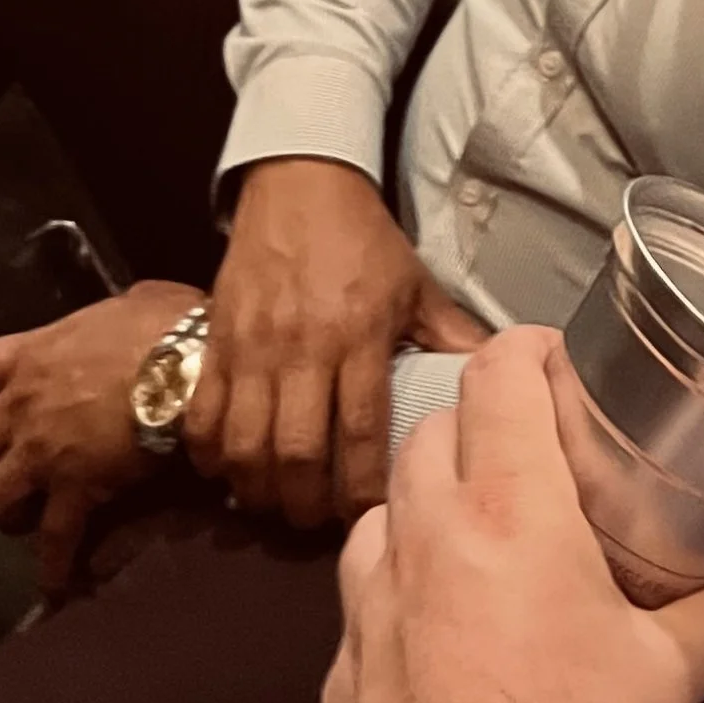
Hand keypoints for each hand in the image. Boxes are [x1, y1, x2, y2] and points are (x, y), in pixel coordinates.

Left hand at [0, 277, 198, 590]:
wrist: (189, 368)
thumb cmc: (166, 324)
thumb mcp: (133, 299)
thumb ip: (105, 318)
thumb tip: (123, 315)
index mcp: (32, 355)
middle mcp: (22, 408)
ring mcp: (43, 455)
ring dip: (4, 512)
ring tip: (26, 515)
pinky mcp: (75, 491)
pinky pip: (53, 541)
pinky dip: (54, 566)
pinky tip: (59, 582)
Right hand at [191, 156, 487, 530]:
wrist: (300, 181)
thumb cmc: (364, 238)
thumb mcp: (416, 282)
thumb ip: (451, 334)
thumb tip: (502, 373)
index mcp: (360, 332)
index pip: (362, 429)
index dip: (363, 486)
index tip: (370, 514)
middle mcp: (303, 346)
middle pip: (296, 452)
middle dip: (305, 504)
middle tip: (315, 521)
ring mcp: (252, 346)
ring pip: (244, 444)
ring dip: (257, 489)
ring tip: (275, 503)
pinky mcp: (215, 339)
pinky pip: (201, 416)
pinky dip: (210, 457)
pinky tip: (229, 471)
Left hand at [325, 327, 703, 702]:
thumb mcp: (665, 678)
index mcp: (510, 513)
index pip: (498, 375)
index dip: (528, 349)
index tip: (556, 360)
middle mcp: (429, 540)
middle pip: (434, 426)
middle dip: (481, 423)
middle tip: (530, 447)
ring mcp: (375, 604)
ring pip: (384, 504)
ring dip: (426, 499)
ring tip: (476, 527)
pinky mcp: (346, 669)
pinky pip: (360, 594)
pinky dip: (394, 583)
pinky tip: (434, 616)